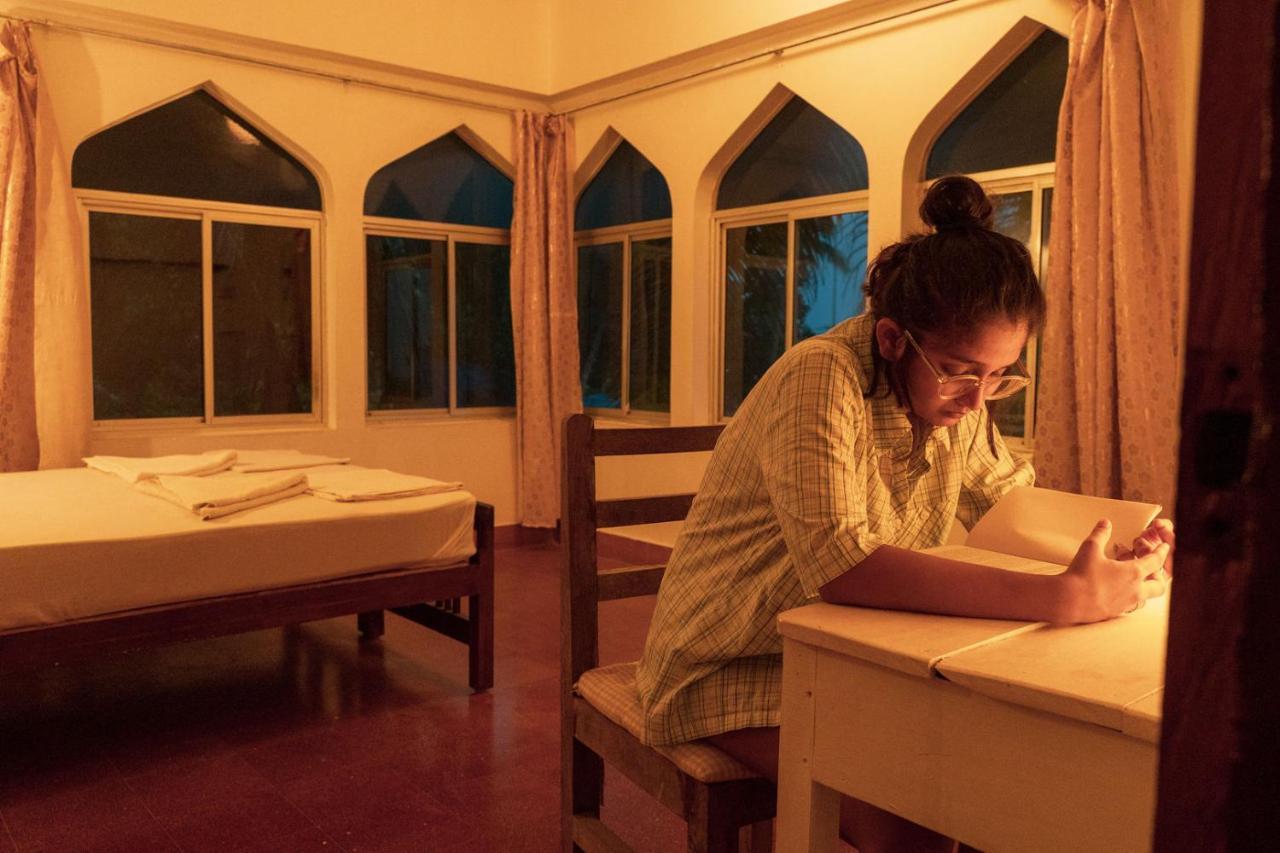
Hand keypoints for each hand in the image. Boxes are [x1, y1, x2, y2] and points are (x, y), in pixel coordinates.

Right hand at [1054, 519, 1170, 624]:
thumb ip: (1100, 534)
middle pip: (1159, 585)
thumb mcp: (1090, 549)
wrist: (1069, 601)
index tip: (1165, 548)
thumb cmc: (1081, 576)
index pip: (1155, 561)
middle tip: (1152, 569)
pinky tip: (1119, 593)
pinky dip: (1130, 598)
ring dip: (1145, 589)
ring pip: (1146, 598)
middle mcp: (1135, 590)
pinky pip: (1131, 606)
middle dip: (1159, 576)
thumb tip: (1105, 523)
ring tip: (1135, 581)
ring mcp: (1127, 603)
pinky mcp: (1117, 613)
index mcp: (1133, 572)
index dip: (1161, 552)